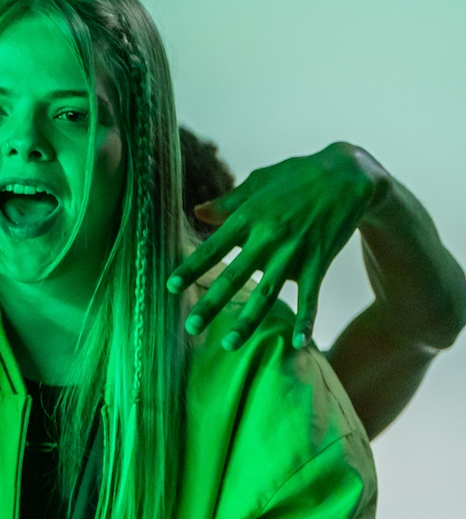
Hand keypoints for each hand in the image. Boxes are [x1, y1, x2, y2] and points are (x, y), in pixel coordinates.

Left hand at [168, 142, 388, 350]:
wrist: (349, 173)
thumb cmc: (297, 176)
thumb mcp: (258, 183)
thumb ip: (228, 203)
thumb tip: (197, 212)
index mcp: (248, 218)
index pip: (212, 248)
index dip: (191, 268)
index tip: (169, 287)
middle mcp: (267, 238)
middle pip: (234, 276)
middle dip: (211, 303)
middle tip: (190, 327)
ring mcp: (294, 252)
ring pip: (267, 293)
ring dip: (248, 321)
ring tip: (229, 344)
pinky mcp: (319, 261)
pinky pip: (311, 296)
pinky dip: (307, 320)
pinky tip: (300, 343)